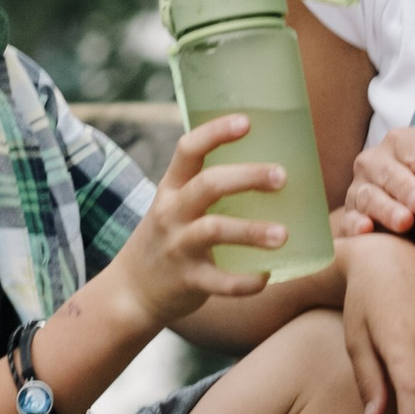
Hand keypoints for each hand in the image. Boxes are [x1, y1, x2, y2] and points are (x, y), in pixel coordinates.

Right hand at [110, 117, 289, 329]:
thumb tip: (267, 165)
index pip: (188, 149)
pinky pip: (219, 281)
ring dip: (252, 231)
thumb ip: (207, 188)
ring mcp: (178, 247)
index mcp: (172, 189)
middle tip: (282, 176)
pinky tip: (267, 275)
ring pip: (214, 231)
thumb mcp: (175, 206)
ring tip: (284, 234)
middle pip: (208, 185)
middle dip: (247, 177)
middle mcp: (172, 213)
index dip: (216, 133)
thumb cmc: (168, 239)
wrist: (130, 292)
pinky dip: (245, 281)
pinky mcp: (188, 281)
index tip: (246, 121)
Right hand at [337, 121, 414, 242]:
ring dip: (386, 209)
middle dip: (406, 187)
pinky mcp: (350, 213)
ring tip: (405, 223)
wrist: (407, 218)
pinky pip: (350, 218)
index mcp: (405, 143)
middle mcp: (376, 159)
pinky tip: (366, 231)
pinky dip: (355, 225)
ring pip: (369, 195)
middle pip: (389, 171)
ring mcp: (360, 186)